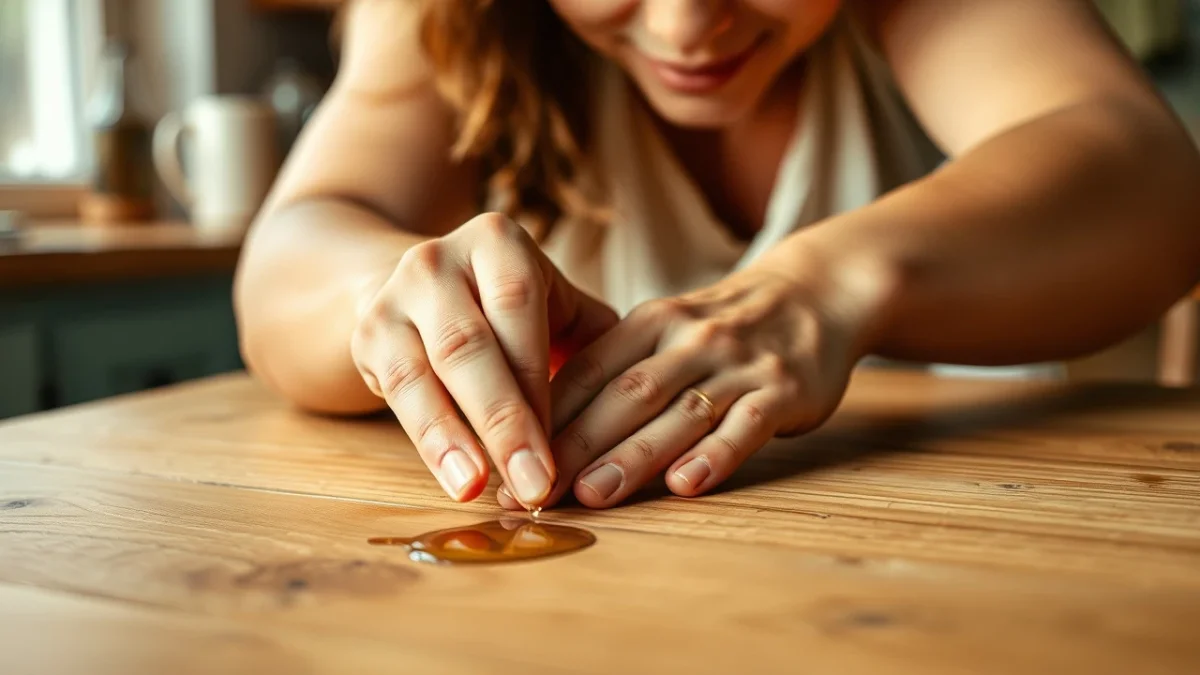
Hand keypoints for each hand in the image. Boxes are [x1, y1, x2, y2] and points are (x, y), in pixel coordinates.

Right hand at [352, 213, 617, 504]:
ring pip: (425, 373)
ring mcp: (394, 296)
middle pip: (470, 346)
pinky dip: (430, 442)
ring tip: (481, 490)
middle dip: (504, 422)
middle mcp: (438, 260)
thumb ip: (595, 344)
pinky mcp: (368, 334)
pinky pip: (398, 394)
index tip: (565, 448)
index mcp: (498, 242)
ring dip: (456, 438)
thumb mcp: (552, 306)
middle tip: (534, 485)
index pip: (518, 310)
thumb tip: (644, 403)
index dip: (539, 381)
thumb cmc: (508, 309)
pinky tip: (457, 480)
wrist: (417, 288)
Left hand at [498, 268, 865, 509]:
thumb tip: (538, 427)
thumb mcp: (664, 330)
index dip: (546, 415)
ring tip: (592, 494)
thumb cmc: (720, 330)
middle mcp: (689, 339)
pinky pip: (745, 425)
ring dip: (633, 456)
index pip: (588, 369)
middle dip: (576, 444)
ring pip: (678, 412)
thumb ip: (614, 371)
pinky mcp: (783, 390)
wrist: (814, 295)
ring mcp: (738, 364)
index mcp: (649, 323)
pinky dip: (715, 455)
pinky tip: (685, 484)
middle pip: (625, 395)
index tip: (507, 456)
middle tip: (534, 488)